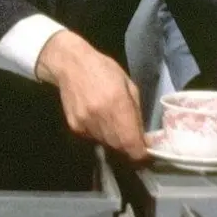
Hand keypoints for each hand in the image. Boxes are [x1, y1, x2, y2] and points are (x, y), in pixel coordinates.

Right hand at [36, 30, 147, 160]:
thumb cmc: (104, 69)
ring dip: (114, 139)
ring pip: (106, 142)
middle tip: (131, 135)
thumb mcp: (128, 84)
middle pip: (119, 146)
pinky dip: (99, 133)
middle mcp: (101, 117)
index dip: (140, 152)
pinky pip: (92, 137)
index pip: (131, 143)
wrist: (71, 65)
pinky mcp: (75, 126)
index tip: (145, 150)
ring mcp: (86, 123)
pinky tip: (98, 117)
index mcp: (118, 104)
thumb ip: (135, 110)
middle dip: (128, 145)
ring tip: (113, 121)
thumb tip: (141, 133)